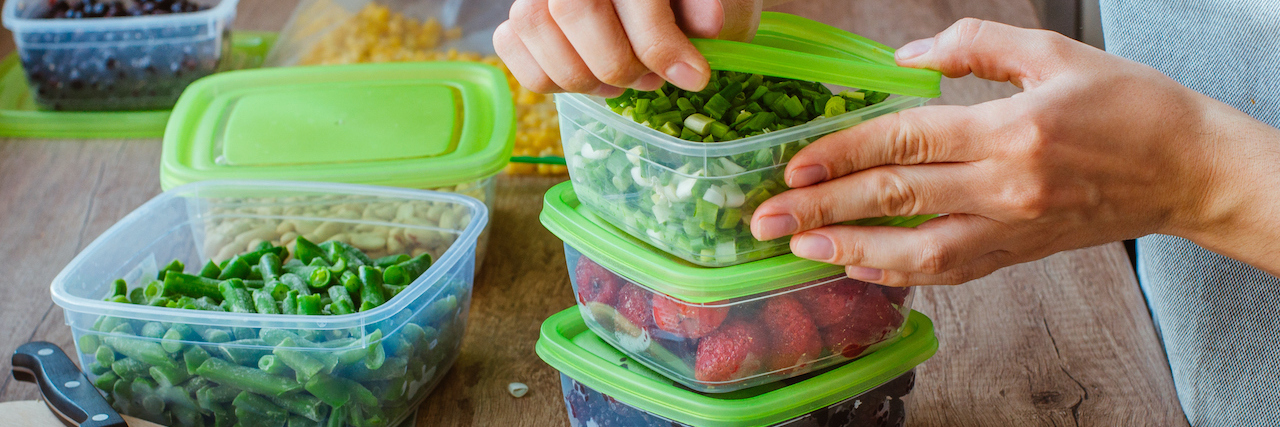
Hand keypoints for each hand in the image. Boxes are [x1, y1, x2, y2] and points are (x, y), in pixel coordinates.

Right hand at [493, 0, 764, 96]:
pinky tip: (592, 79)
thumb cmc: (691, 2)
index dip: (660, 43)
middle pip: (572, 10)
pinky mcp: (519, 12)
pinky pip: (511, 44)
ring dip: (583, 74)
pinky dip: (549, 76)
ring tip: (626, 81)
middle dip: (618, 62)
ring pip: (533, 26)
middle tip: (652, 81)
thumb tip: (709, 24)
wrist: (671, 6)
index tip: (693, 77)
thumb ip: (711, 6)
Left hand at [749, 18, 1279, 285]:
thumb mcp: (1053, 51)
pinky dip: (898, 272)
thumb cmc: (1128, 103)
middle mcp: (1006, 187)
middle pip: (896, 198)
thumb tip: (900, 58)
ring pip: (917, 250)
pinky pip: (948, 270)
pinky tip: (858, 267)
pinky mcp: (1018, 254)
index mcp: (1010, 130)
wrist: (1190, 169)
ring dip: (851, 251)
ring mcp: (1012, 229)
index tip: (794, 165)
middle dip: (824, 208)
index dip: (843, 153)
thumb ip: (973, 45)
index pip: (906, 141)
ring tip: (800, 249)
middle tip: (767, 217)